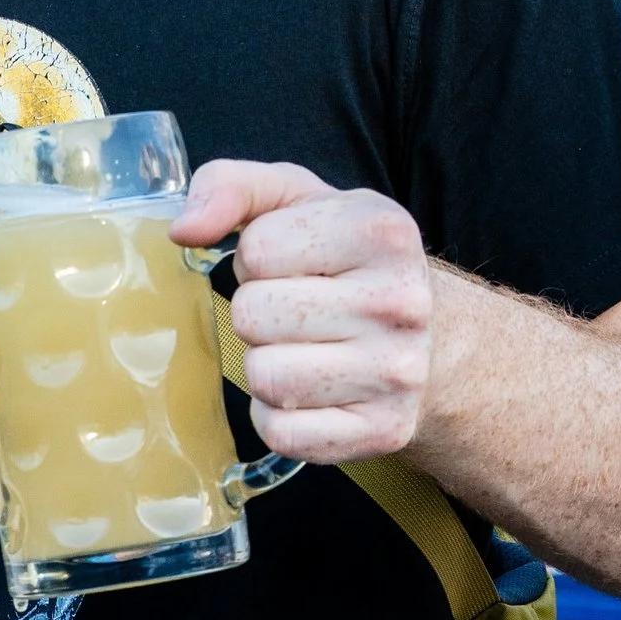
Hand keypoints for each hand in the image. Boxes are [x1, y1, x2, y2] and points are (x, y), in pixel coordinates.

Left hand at [172, 159, 431, 462]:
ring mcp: (396, 372)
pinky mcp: (383, 430)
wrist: (436, 340)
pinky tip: (309, 392)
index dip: (255, 259)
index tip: (291, 266)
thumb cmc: (347, 263)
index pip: (257, 250)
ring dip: (264, 364)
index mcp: (383, 231)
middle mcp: (399, 302)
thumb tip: (184, 230)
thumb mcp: (298, 201)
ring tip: (301, 348)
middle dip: (257, 313)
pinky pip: (282, 432)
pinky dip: (277, 415)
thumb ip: (232, 187)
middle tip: (294, 311)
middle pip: (254, 315)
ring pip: (265, 377)